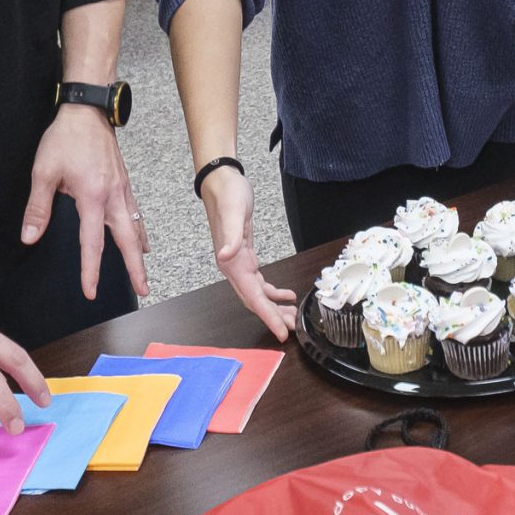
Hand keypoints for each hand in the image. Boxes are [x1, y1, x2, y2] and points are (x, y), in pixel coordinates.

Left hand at [22, 104, 148, 300]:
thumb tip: (30, 236)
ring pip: (136, 227)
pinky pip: (136, 212)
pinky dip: (140, 229)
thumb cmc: (66, 138)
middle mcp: (113, 195)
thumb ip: (38, 207)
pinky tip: (140, 238)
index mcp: (92, 196)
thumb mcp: (44, 172)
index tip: (90, 290)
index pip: (92, 242)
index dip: (90, 269)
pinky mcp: (124, 181)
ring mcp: (122, 188)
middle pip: (128, 240)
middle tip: (144, 290)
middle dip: (136, 268)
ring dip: (139, 252)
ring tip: (144, 272)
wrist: (87, 111)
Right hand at [204, 164, 295, 340]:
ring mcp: (239, 263)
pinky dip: (273, 291)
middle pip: (255, 301)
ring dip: (274, 308)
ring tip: (292, 318)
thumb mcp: (233, 213)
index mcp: (231, 263)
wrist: (221, 182)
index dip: (267, 316)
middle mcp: (233, 267)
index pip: (252, 297)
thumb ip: (230, 236)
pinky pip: (260, 282)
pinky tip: (286, 296)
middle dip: (273, 317)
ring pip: (258, 294)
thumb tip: (225, 256)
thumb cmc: (228, 195)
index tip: (281, 331)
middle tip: (293, 330)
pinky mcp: (246, 256)